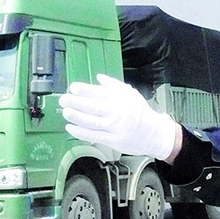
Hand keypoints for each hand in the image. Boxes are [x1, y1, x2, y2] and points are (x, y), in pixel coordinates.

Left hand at [59, 74, 179, 159]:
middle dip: (76, 102)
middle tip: (64, 99)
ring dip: (76, 116)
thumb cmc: (142, 114)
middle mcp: (116, 112)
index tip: (73, 88)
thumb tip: (98, 78)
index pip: (99, 92)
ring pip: (91, 121)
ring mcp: (114, 127)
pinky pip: (94, 135)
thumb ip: (113, 85)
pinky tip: (71, 128)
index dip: (84, 90)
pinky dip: (81, 132)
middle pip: (93, 106)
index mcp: (120, 99)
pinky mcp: (113, 140)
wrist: (155, 133)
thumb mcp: (131, 94)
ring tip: (65, 112)